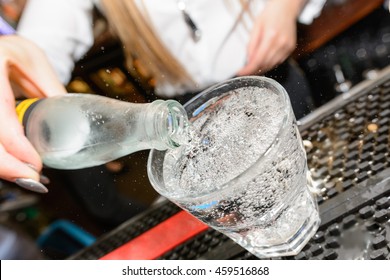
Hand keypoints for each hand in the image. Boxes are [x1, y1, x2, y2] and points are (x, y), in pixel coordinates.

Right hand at [0, 35, 65, 183]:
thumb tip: (74, 123)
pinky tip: (18, 168)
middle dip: (8, 166)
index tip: (36, 164)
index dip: (15, 144)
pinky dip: (1, 159)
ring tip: (30, 179)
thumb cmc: (16, 53)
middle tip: (35, 181)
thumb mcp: (36, 63)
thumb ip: (51, 90)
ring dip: (4, 167)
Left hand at [238, 0, 304, 75]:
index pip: (257, 60)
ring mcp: (287, 47)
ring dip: (261, 68)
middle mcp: (281, 43)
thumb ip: (251, 45)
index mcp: (271, 37)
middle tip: (244, 71)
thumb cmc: (270, 14)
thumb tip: (248, 60)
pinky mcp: (290, 49)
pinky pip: (278, 61)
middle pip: (264, 65)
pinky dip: (269, 64)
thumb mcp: (256, 27)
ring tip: (252, 66)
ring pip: (271, 65)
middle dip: (253, 70)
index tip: (240, 73)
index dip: (248, 69)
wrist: (286, 8)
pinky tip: (263, 60)